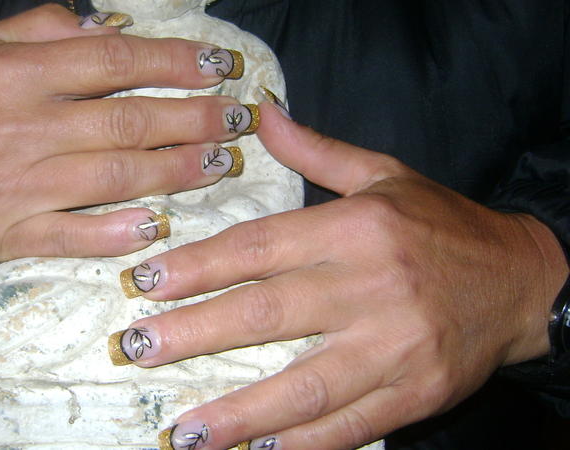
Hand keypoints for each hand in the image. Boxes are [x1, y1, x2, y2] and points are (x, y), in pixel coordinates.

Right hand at [0, 5, 251, 261]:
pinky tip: (159, 223)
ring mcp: (16, 186)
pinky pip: (75, 235)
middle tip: (237, 120)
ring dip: (177, 171)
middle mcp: (20, 127)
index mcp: (17, 73)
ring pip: (114, 177)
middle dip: (194, 119)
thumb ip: (48, 27)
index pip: (114, 63)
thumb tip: (116, 29)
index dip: (174, 64)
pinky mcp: (9, 234)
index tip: (219, 66)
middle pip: (128, 122)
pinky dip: (119, 231)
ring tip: (222, 162)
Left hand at [112, 102, 568, 448]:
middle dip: (195, 334)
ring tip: (187, 430)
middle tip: (138, 348)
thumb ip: (315, 150)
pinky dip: (304, 442)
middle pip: (266, 314)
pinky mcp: (416, 391)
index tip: (146, 283)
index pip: (258, 246)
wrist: (525, 281)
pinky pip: (351, 424)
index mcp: (356, 228)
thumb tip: (261, 113)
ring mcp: (395, 347)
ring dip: (240, 412)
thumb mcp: (384, 174)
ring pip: (304, 385)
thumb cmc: (443, 224)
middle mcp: (372, 287)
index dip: (197, 266)